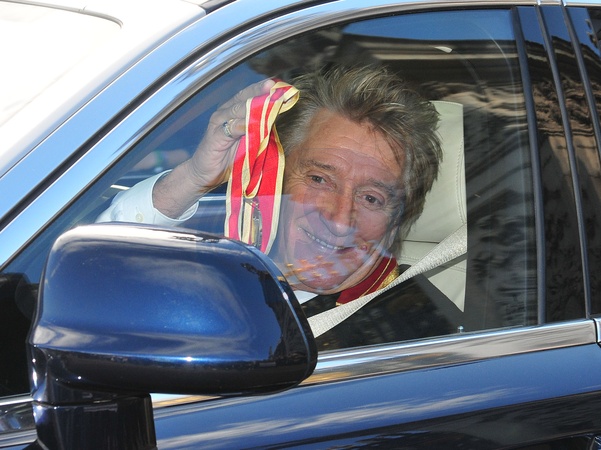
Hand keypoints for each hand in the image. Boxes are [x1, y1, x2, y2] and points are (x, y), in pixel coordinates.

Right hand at [152, 79, 275, 218]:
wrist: (203, 173)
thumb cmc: (227, 158)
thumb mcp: (248, 141)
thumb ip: (259, 129)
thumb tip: (278, 119)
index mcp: (233, 112)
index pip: (249, 96)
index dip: (264, 90)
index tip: (280, 86)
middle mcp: (225, 114)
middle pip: (244, 98)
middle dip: (260, 92)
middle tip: (274, 87)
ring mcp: (218, 124)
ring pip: (236, 109)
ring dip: (253, 105)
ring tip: (267, 101)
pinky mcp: (214, 137)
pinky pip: (228, 128)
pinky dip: (240, 125)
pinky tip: (250, 123)